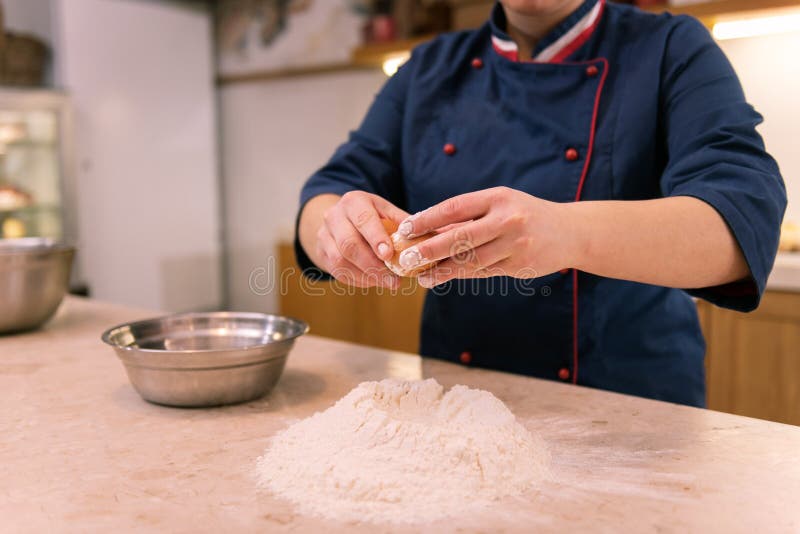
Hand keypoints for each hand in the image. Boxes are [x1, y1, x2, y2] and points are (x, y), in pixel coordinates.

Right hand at [315, 191, 408, 287]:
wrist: (341, 219)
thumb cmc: (372, 216)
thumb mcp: (387, 212)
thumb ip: (404, 224)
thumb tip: (429, 238)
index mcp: (354, 201)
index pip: (363, 220)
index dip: (375, 238)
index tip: (389, 255)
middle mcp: (334, 216)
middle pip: (349, 244)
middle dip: (373, 265)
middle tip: (394, 279)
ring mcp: (324, 235)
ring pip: (340, 261)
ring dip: (366, 276)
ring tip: (387, 283)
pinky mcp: (321, 253)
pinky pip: (337, 272)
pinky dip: (358, 280)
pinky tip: (374, 281)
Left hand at [394, 187, 578, 287]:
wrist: (571, 232)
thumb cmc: (526, 215)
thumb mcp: (501, 204)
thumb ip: (470, 215)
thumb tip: (428, 229)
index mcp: (498, 198)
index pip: (455, 207)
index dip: (428, 219)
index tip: (406, 228)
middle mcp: (507, 220)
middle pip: (460, 237)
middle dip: (429, 250)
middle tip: (406, 259)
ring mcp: (515, 245)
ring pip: (470, 261)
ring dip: (442, 271)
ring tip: (422, 276)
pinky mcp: (520, 266)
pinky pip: (484, 272)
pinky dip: (462, 275)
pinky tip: (444, 277)